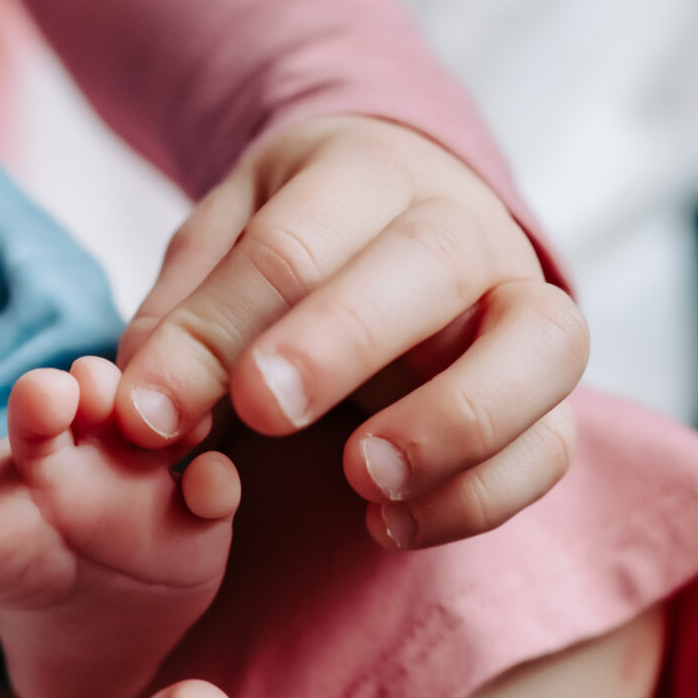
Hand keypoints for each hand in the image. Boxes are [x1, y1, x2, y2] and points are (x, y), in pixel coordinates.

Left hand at [113, 115, 587, 548]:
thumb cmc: (300, 245)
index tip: (155, 410)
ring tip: (362, 481)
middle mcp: (467, 228)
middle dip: (342, 340)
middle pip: (432, 262)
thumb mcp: (222, 247)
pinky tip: (387, 525)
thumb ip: (184, 319)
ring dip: (451, 421)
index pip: (297, 239)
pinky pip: (551, 447)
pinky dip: (479, 496)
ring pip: (540, 346)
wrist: (403, 228)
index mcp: (367, 172)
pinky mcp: (551, 396)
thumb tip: (146, 406)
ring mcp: (526, 310)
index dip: (223, 326)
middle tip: (263, 411)